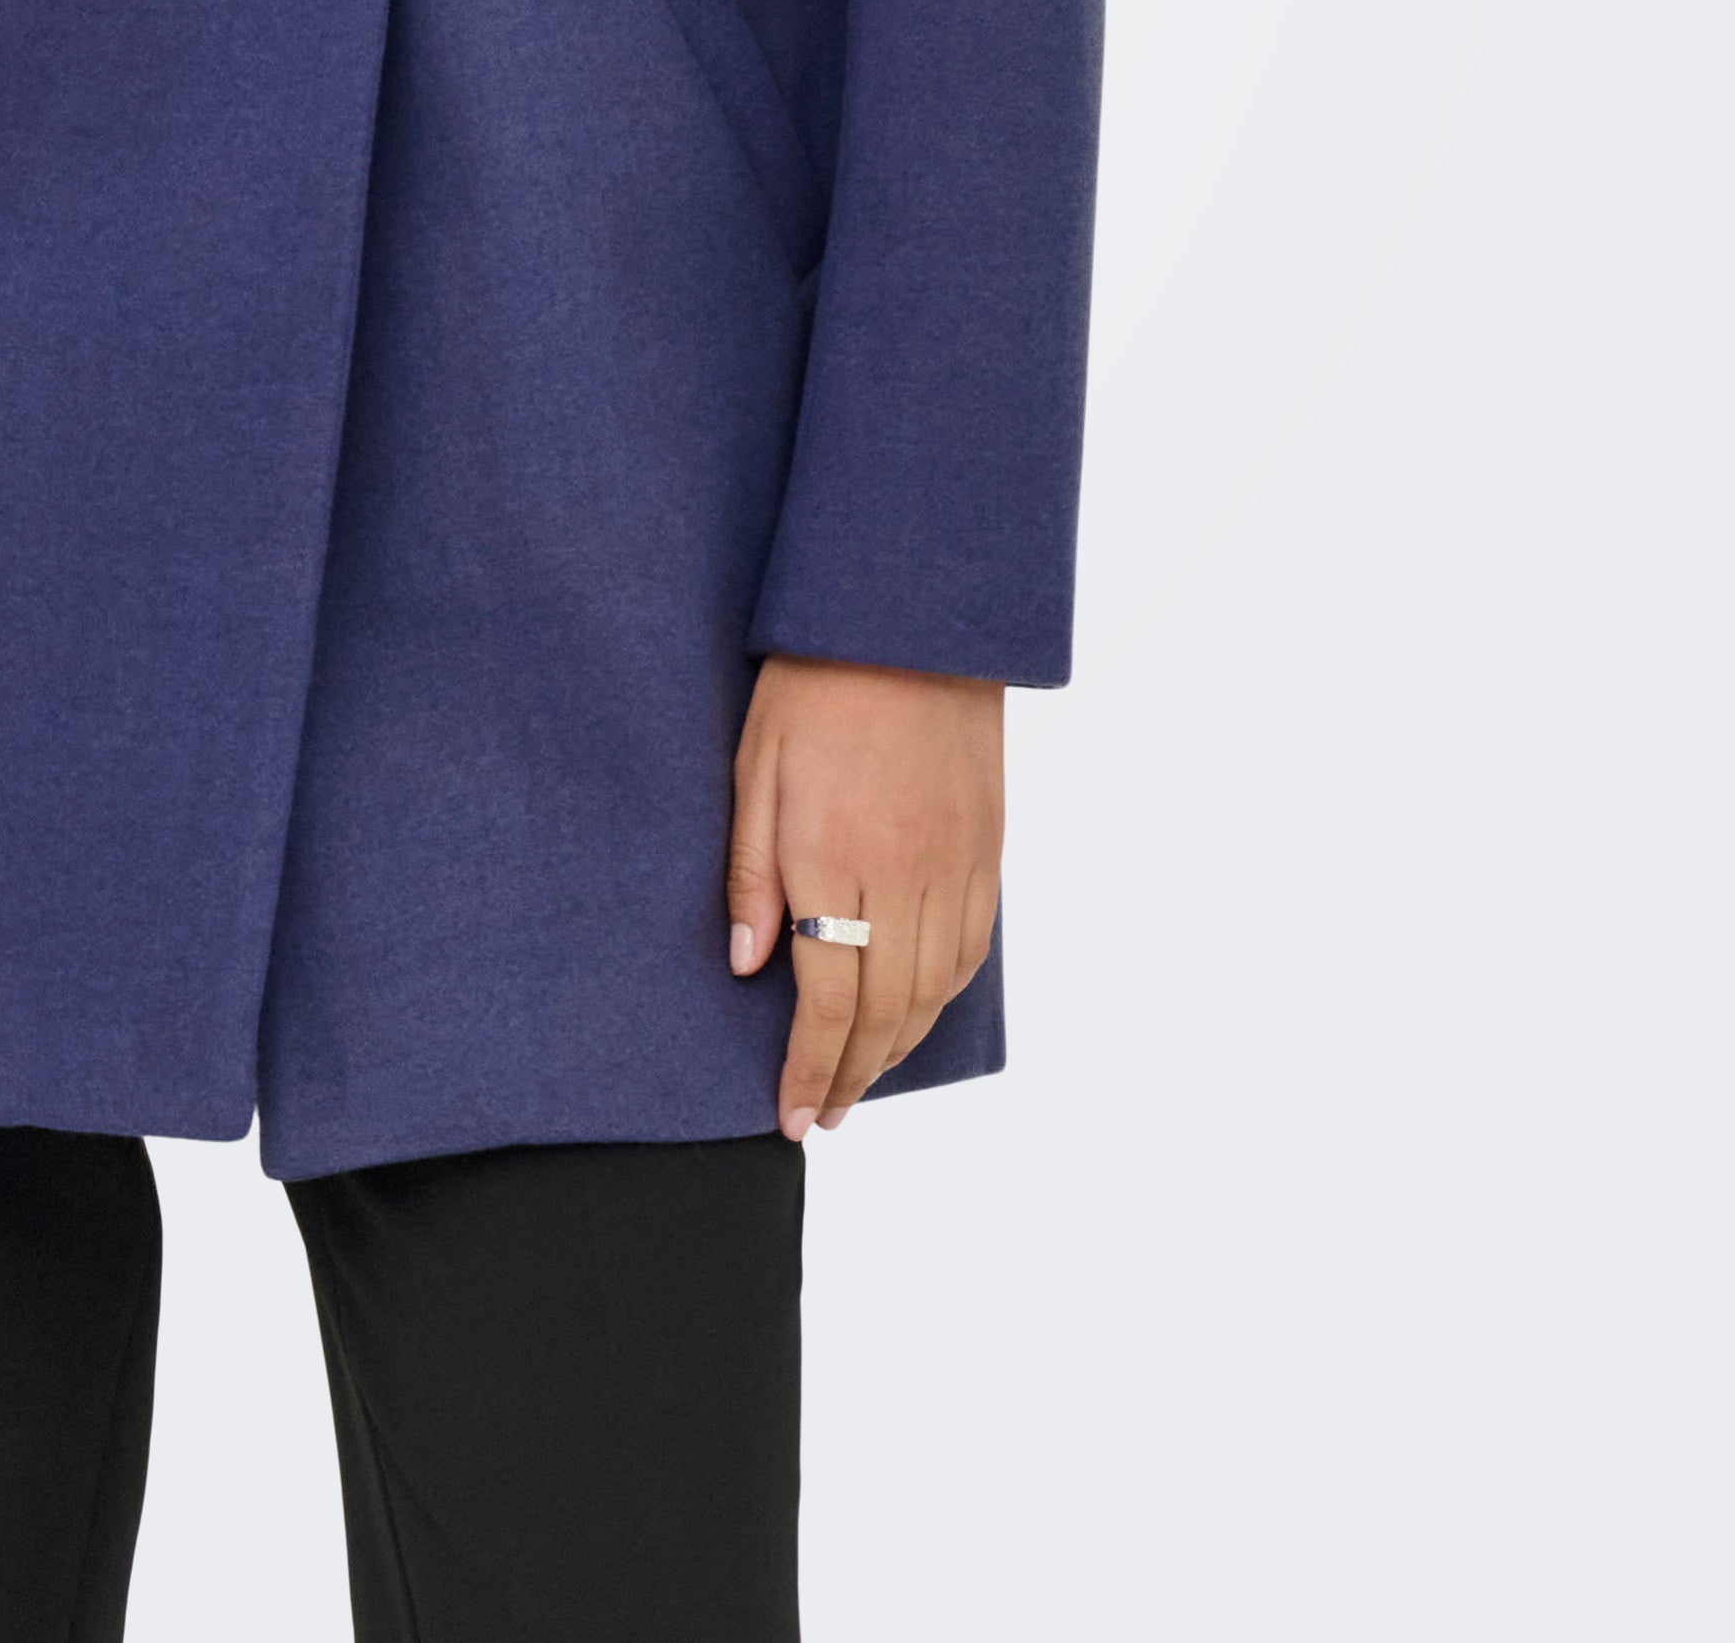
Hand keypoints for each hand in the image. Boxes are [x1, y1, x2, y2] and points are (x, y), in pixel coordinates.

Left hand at [725, 656, 1002, 1137]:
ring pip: (933, 990)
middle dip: (850, 1076)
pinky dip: (942, 997)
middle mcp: (904, 875)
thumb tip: (746, 966)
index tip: (790, 1117)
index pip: (827, 1000)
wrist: (911, 618)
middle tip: (823, 1117)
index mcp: (835, 858)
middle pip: (884, 1012)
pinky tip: (917, 1013)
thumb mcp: (755, 767)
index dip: (808, 1069)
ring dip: (897, 1049)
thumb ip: (751, 873)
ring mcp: (955, 865)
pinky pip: (971, 947)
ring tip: (861, 1080)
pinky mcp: (987, 848)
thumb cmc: (814, 682)